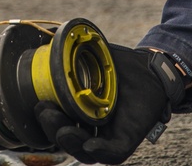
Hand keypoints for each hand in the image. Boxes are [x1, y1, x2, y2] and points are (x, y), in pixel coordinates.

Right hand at [34, 45, 185, 163]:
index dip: (48, 120)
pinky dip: (101, 151)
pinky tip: (91, 144)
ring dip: (71, 143)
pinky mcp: (129, 139)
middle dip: (54, 129)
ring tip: (63, 130)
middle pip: (68, 139)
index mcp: (81, 113)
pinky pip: (113, 153)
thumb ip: (74, 53)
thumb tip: (50, 38)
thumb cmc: (121, 66)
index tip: (40, 105)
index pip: (60, 123)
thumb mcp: (94, 58)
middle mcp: (93, 128)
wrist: (151, 67)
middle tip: (46, 112)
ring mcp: (110, 136)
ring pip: (87, 151)